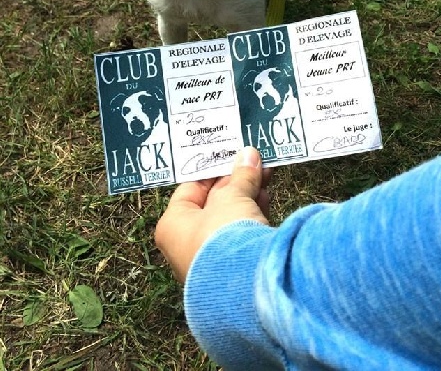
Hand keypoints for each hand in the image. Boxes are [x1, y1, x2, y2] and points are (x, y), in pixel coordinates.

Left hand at [155, 147, 270, 283]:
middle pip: (212, 204)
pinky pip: (241, 235)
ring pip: (230, 219)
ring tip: (266, 176)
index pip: (190, 189)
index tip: (230, 156)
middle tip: (254, 162)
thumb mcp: (233, 197)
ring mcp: (209, 259)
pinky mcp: (232, 269)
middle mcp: (186, 245)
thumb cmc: (223, 235)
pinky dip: (253, 217)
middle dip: (236, 182)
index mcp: (173, 225)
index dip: (212, 171)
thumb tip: (248, 154)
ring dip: (248, 196)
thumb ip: (241, 175)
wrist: (244, 286)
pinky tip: (267, 200)